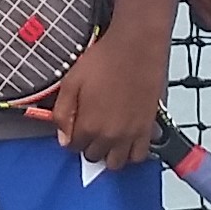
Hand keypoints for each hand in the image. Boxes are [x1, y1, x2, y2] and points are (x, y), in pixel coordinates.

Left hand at [46, 29, 163, 169]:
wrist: (136, 47)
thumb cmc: (104, 59)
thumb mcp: (71, 81)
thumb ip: (62, 112)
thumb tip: (62, 137)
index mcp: (88, 125)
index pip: (73, 147)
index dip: (72, 136)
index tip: (76, 125)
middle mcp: (110, 135)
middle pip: (94, 156)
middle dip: (89, 145)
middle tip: (91, 127)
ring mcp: (131, 134)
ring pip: (116, 163)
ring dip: (109, 153)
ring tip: (108, 137)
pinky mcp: (148, 128)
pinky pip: (140, 155)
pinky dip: (131, 152)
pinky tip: (126, 140)